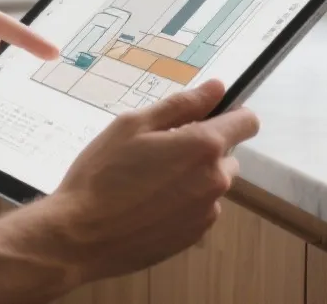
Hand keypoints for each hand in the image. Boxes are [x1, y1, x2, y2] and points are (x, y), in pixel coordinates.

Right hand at [39, 80, 260, 282]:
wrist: (79, 237)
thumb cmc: (102, 175)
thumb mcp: (134, 126)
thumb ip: (182, 105)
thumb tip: (218, 88)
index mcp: (204, 146)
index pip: (247, 122)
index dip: (232, 114)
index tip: (208, 116)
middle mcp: (215, 180)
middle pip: (227, 155)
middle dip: (203, 149)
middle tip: (160, 152)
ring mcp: (206, 212)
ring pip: (211, 184)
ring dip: (193, 178)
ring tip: (149, 182)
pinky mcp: (193, 237)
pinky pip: (199, 210)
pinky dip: (183, 204)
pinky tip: (148, 206)